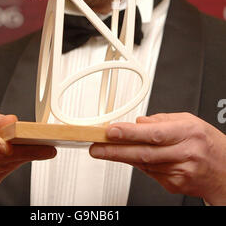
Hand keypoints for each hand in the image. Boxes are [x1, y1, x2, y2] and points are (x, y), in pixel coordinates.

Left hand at [90, 112, 225, 204]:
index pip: (154, 133)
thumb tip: (138, 122)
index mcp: (188, 133)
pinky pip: (150, 173)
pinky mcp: (174, 185)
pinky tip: (132, 158)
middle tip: (96, 146)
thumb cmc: (208, 143)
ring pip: (144, 164)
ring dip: (122, 157)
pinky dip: (139, 164)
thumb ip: (162, 119)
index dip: (130, 133)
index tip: (111, 131)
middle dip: (115, 150)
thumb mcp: (189, 121)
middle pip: (144, 153)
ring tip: (105, 149)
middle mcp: (184, 153)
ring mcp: (179, 172)